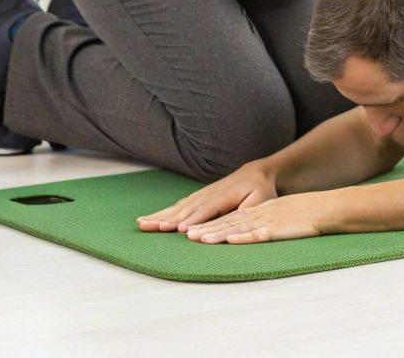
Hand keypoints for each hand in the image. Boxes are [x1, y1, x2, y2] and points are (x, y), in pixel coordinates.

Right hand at [136, 162, 278, 232]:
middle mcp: (209, 194)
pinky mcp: (199, 197)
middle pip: (186, 208)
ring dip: (161, 215)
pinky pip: (180, 205)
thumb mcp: (261, 201)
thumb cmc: (261, 191)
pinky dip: (165, 212)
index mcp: (224, 196)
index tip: (180, 229)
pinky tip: (154, 218)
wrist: (257, 173)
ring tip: (142, 223)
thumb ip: (246, 213)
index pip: (207, 210)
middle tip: (150, 227)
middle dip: (167, 218)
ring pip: (179, 206)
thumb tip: (230, 225)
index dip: (194, 220)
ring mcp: (202, 194)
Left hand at [183, 193, 327, 244]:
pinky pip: (258, 234)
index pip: (225, 217)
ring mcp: (265, 221)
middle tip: (182, 234)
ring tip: (196, 238)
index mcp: (255, 212)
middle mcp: (256, 215)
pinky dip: (243, 237)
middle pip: (224, 222)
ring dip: (216, 234)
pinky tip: (229, 240)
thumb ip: (259, 223)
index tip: (184, 229)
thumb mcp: (275, 215)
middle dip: (201, 228)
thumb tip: (241, 232)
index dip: (204, 223)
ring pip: (236, 228)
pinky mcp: (277, 230)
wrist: (324, 208)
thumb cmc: (301, 215)